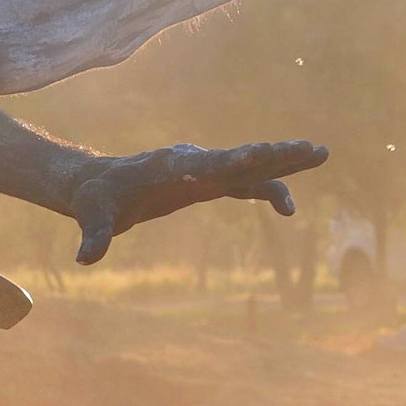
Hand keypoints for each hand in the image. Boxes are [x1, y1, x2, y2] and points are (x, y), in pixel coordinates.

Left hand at [68, 140, 328, 264]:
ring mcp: (204, 169)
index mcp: (168, 167)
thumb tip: (84, 257)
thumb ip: (94, 236)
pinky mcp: (208, 181)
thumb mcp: (91, 216)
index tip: (259, 154)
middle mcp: (193, 162)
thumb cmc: (95, 199)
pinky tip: (288, 208)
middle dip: (275, 154)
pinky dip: (267, 190)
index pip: (206, 163)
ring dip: (284, 161)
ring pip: (251, 165)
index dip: (232, 161)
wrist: (98, 184)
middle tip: (311, 147)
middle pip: (241, 157)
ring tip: (321, 152)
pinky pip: (245, 183)